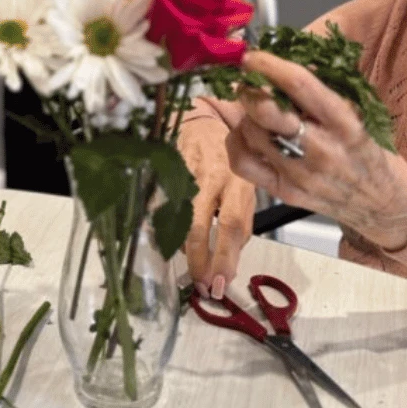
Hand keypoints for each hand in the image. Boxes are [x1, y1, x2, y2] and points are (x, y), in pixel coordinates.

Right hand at [179, 107, 255, 298]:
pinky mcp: (166, 172)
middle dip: (201, 260)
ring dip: (184, 248)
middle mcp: (214, 178)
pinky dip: (165, 227)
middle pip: (203, 224)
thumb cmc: (227, 161)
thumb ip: (240, 221)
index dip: (227, 256)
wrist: (201, 122)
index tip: (222, 283)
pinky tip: (170, 240)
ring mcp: (187, 174)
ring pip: (179, 218)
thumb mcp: (244, 187)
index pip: (234, 225)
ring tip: (191, 268)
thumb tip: (231, 261)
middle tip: (201, 286)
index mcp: (238, 183)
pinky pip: (162, 206)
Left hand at [227, 51, 406, 251]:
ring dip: (245, 115)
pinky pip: (242, 162)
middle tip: (248, 82)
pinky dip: (237, 142)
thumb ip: (325, 88)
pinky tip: (248, 134)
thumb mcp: (360, 113)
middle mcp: (320, 150)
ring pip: (250, 133)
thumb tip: (285, 63)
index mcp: (345, 123)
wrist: (383, 203)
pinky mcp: (284, 192)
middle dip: (249, 90)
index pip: (299, 85)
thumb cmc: (371, 150)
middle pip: (265, 111)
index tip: (252, 55)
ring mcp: (299, 174)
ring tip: (254, 109)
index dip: (269, 65)